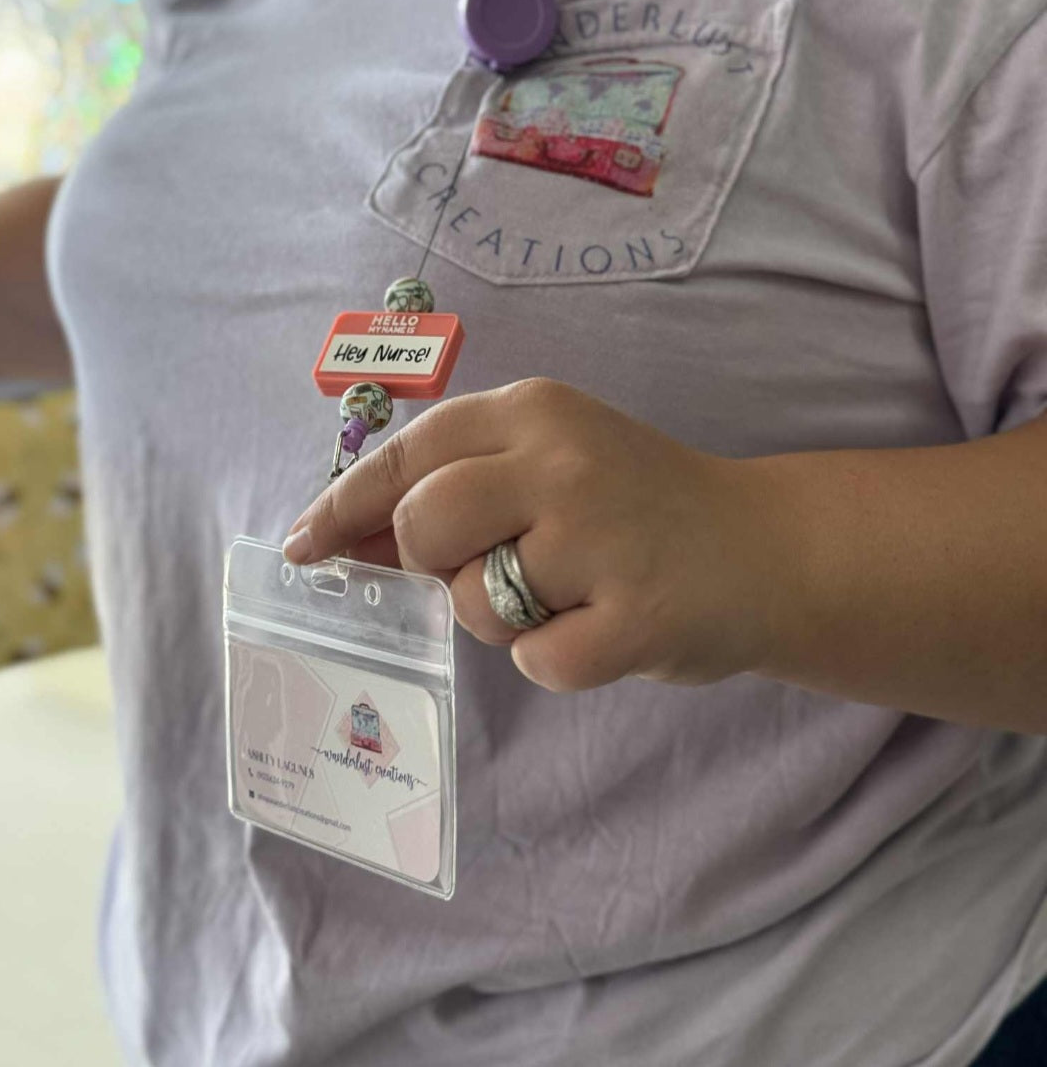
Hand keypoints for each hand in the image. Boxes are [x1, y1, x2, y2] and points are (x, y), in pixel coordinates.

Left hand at [284, 379, 788, 691]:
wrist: (766, 547)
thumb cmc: (638, 505)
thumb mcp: (552, 463)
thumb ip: (460, 486)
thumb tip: (346, 538)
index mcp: (536, 410)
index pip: (407, 453)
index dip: (344, 505)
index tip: (306, 547)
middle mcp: (562, 461)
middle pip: (423, 525)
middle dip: (435, 564)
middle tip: (494, 566)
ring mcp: (600, 538)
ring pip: (473, 603)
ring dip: (506, 617)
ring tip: (574, 591)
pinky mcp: (634, 617)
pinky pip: (536, 663)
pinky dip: (560, 659)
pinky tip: (609, 624)